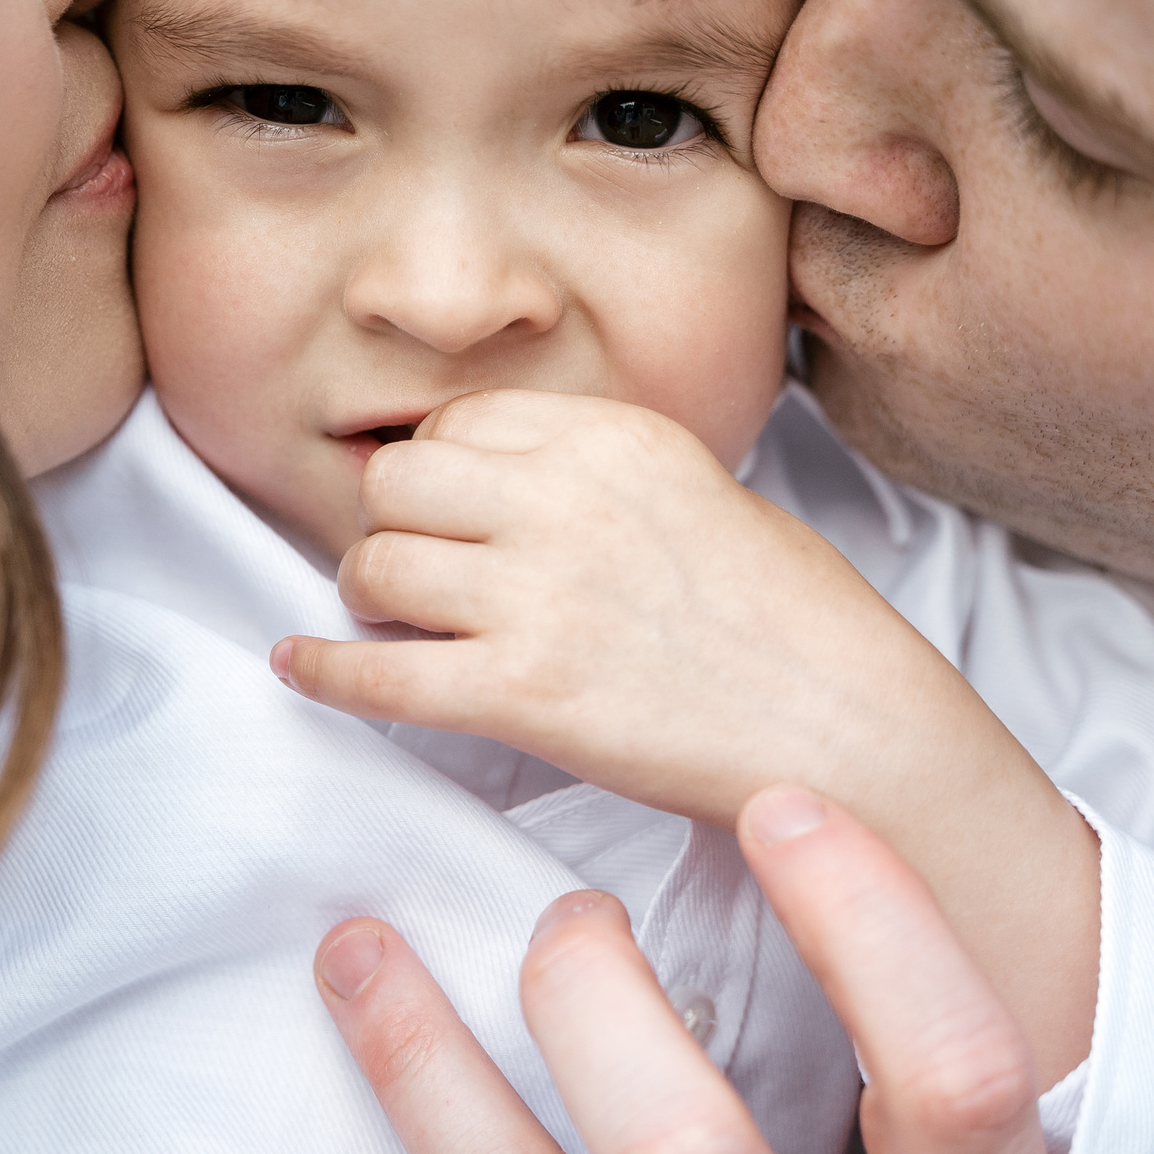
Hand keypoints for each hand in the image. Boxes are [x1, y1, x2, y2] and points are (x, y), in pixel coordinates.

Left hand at [275, 389, 1094, 1084]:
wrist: (853, 730)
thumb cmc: (794, 627)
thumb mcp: (702, 494)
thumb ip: (596, 478)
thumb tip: (495, 487)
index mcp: (615, 437)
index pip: (459, 424)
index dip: (435, 473)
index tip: (438, 509)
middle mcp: (567, 498)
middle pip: (394, 483)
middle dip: (388, 525)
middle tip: (407, 568)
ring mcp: (542, 594)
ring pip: (375, 565)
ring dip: (367, 597)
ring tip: (389, 622)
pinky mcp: (526, 692)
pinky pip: (379, 671)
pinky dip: (324, 671)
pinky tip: (300, 669)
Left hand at [313, 787, 1078, 1153]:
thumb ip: (931, 1065)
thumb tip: (821, 830)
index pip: (952, 1077)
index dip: (867, 925)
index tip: (781, 803)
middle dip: (593, 1003)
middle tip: (572, 912)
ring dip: (429, 1068)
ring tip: (372, 955)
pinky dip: (407, 1116)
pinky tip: (358, 1023)